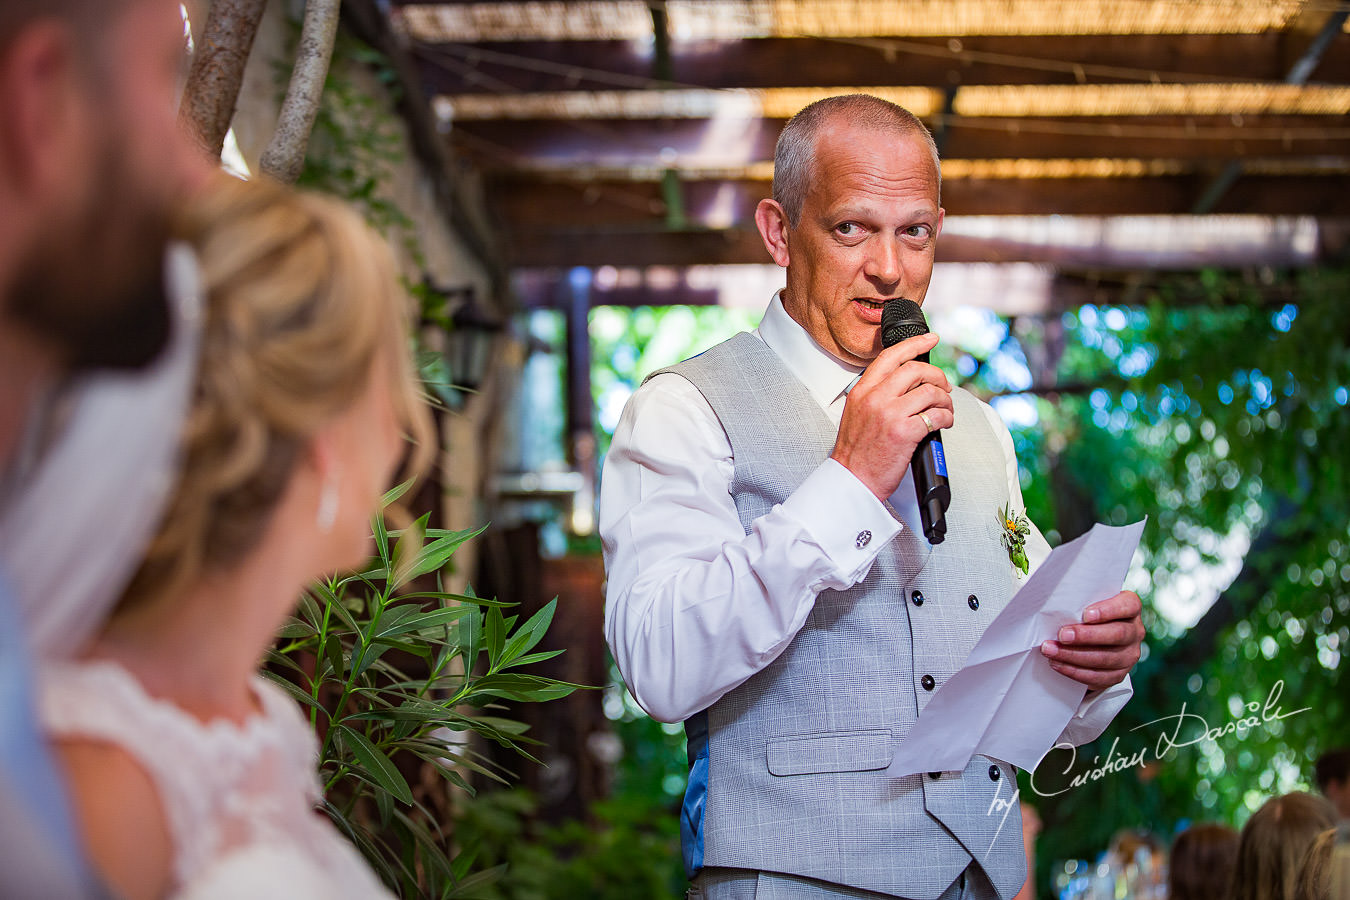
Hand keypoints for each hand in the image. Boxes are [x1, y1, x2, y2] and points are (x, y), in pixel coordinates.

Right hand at [830, 332, 952, 500]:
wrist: (852, 480)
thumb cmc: (857, 452)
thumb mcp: (857, 414)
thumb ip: (876, 395)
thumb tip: (908, 384)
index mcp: (862, 391)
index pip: (891, 356)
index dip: (915, 343)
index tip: (930, 339)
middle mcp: (875, 398)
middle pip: (915, 370)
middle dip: (937, 376)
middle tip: (944, 387)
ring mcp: (890, 414)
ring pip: (930, 391)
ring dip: (945, 400)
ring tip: (945, 409)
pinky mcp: (904, 432)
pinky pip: (936, 415)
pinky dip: (947, 417)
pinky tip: (944, 423)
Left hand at [1040, 590, 1143, 690]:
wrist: (1093, 639)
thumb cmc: (1087, 615)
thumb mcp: (1088, 604)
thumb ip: (1080, 604)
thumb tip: (1054, 608)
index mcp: (1130, 609)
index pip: (1128, 606)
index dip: (1108, 610)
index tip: (1085, 614)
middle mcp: (1135, 632)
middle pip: (1117, 634)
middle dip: (1086, 636)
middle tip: (1062, 635)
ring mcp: (1129, 655)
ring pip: (1105, 658)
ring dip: (1074, 655)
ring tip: (1051, 650)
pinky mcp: (1118, 674)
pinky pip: (1098, 677)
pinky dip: (1075, 671)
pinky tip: (1058, 664)